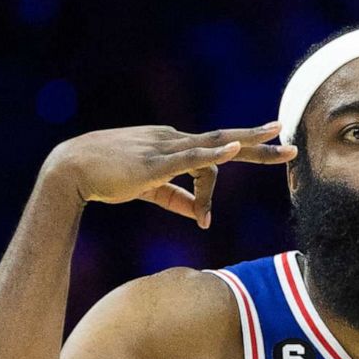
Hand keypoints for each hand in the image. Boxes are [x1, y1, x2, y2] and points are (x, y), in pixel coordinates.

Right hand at [41, 123, 295, 227]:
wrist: (70, 169)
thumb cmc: (105, 178)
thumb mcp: (148, 189)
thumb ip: (176, 199)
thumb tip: (202, 215)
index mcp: (172, 144)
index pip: (208, 161)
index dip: (211, 192)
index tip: (205, 219)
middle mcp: (173, 139)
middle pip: (224, 140)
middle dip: (258, 142)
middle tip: (289, 140)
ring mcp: (166, 146)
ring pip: (216, 143)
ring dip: (249, 142)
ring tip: (278, 139)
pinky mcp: (156, 161)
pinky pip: (191, 155)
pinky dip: (215, 153)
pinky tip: (235, 148)